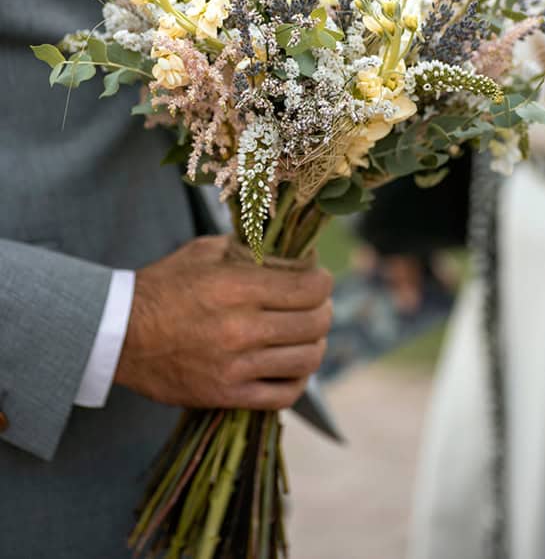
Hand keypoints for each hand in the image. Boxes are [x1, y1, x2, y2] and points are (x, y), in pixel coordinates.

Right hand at [115, 235, 332, 410]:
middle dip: (324, 310)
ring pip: (306, 360)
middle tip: (317, 304)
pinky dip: (298, 380)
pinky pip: (284, 395)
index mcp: (236, 287)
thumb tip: (293, 254)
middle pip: (315, 324)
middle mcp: (241, 328)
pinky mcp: (226, 395)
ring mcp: (235, 367)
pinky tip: (292, 365)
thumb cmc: (164, 285)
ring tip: (307, 334)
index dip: (323, 281)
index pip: (310, 289)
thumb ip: (249, 249)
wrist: (120, 334)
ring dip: (315, 344)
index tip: (318, 277)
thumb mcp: (204, 251)